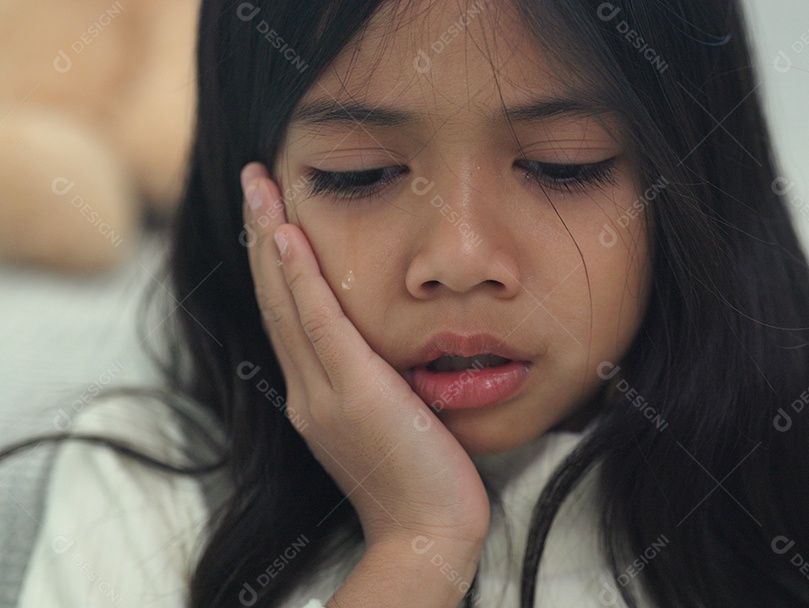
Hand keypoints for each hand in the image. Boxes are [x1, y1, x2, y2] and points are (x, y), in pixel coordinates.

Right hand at [240, 161, 489, 547]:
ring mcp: (322, 393)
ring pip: (287, 301)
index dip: (275, 261)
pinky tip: (289, 236)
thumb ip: (377, 381)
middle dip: (263, 233)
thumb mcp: (391, 419)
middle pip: (275, 297)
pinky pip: (319, 324)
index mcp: (315, 395)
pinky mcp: (352, 394)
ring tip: (260, 184)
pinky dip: (300, 278)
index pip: (289, 314)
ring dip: (271, 237)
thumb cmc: (421, 479)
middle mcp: (306, 390)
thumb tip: (387, 348)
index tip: (272, 213)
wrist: (426, 532)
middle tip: (253, 176)